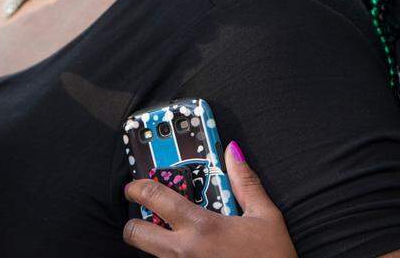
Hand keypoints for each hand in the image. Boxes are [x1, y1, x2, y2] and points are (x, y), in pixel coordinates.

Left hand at [122, 141, 297, 257]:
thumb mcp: (265, 215)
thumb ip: (245, 182)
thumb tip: (233, 153)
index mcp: (201, 226)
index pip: (154, 198)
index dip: (137, 187)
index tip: (134, 186)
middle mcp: (184, 251)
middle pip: (135, 233)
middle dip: (136, 223)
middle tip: (149, 217)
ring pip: (150, 254)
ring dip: (156, 243)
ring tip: (178, 237)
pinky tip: (192, 254)